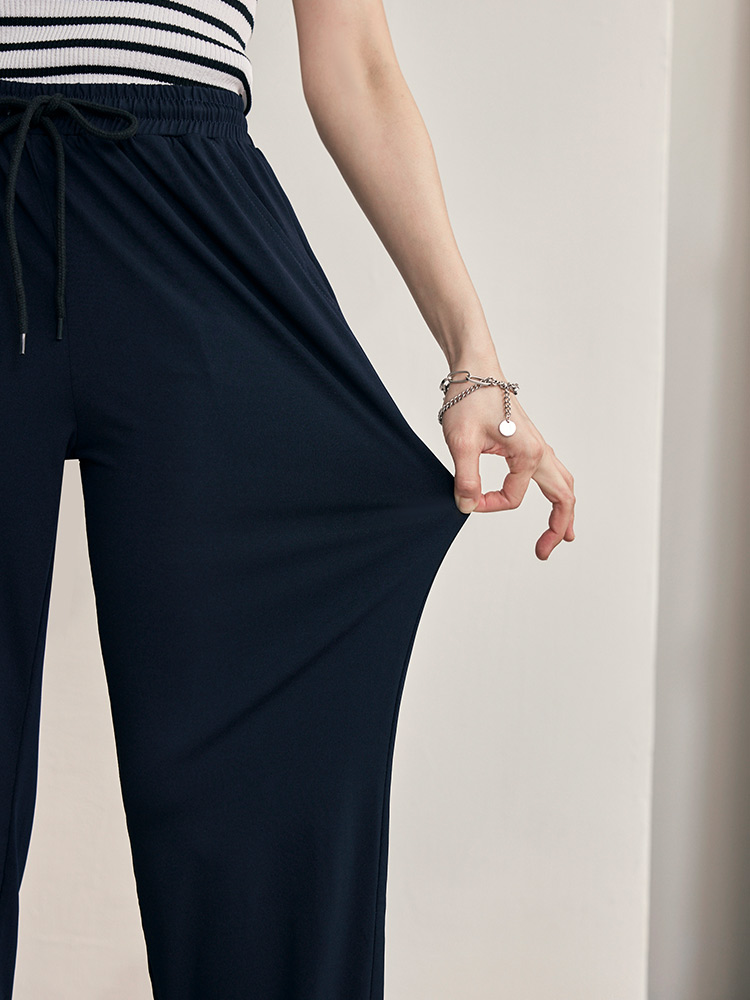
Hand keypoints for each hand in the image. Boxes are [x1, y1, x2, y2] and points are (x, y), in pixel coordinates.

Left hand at [441, 361, 575, 559]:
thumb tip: (467, 507)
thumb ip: (467, 479)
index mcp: (529, 454)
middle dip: (557, 526)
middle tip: (544, 552)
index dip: (487, 505)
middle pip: (563, 495)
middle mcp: (540, 451)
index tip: (465, 498)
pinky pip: (551, 472)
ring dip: (563, 509)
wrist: (474, 369)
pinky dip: (556, 490)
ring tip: (563, 534)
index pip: (511, 499)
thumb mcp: (462, 442)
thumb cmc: (469, 399)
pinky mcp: (528, 441)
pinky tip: (549, 495)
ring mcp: (538, 445)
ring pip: (562, 483)